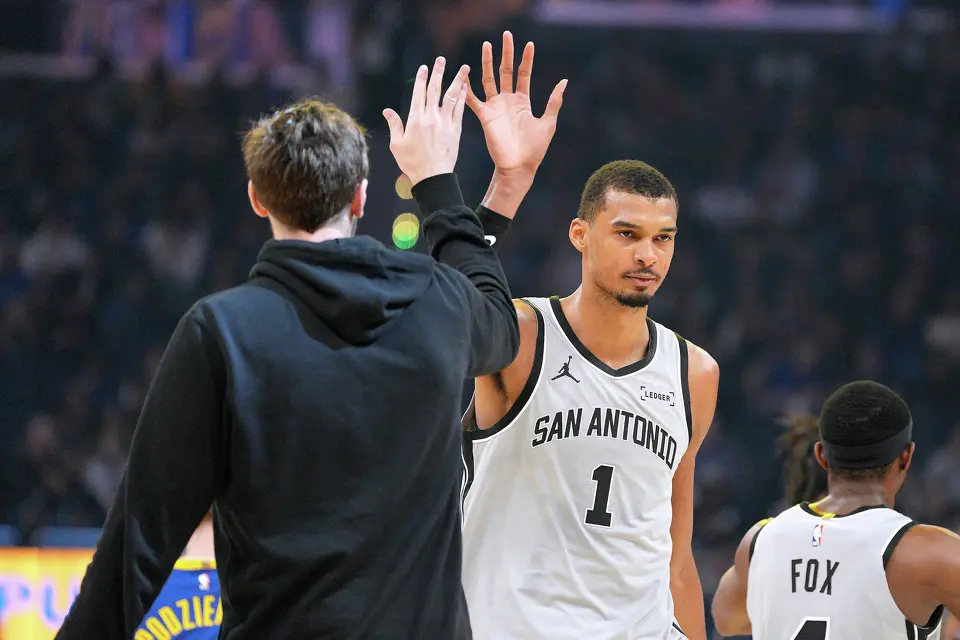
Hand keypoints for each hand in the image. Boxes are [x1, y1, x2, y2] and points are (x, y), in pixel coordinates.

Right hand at [383, 57, 469, 185]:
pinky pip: (460, 110)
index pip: (418, 93)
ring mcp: (445, 123)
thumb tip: (387, 110)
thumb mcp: (397, 144)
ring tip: (464, 67)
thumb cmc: (412, 163)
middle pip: (435, 90)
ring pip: (451, 97)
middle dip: (438, 73)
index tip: (425, 67)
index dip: (422, 79)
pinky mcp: (456, 131)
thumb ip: (394, 125)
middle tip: (441, 59)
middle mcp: (431, 118)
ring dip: (457, 80)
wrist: (433, 177)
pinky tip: (464, 88)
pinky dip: (462, 98)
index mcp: (415, 119)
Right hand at [467, 31, 566, 184]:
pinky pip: (473, 100)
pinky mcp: (485, 116)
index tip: (529, 44)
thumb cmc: (535, 149)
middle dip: (506, 53)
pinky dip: (467, 88)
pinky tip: (463, 75)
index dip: (526, 59)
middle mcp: (508, 101)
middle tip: (506, 35)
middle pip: (506, 71)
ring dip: (487, 63)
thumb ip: (554, 101)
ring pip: (489, 79)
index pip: (523, 74)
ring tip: (486, 45)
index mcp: (523, 101)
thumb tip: (564, 82)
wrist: (519, 167)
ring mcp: (495, 107)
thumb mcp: (548, 122)